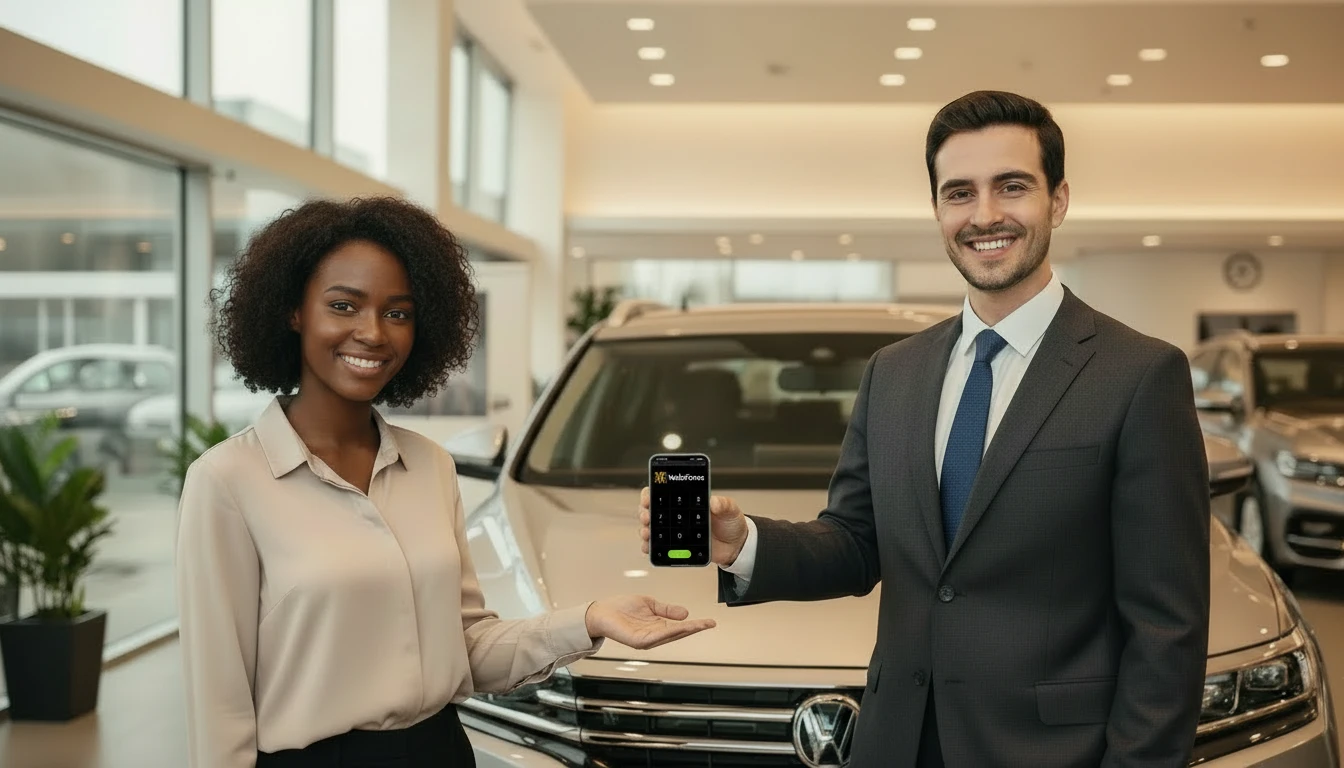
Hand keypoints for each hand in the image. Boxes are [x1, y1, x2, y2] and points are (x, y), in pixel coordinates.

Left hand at [584, 595, 715, 648]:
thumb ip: (667, 609)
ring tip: (699, 625)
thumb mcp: (649, 604)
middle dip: (695, 628)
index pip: (680, 626)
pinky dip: (670, 632)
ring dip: (686, 630)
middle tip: (709, 623)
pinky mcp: (638, 640)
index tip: (709, 621)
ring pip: (671, 635)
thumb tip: (685, 613)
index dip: (695, 624)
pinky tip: (680, 627)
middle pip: (679, 632)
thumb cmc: (620, 609)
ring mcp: (647, 639)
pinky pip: (658, 636)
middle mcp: (654, 635)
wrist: (600, 612)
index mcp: (657, 627)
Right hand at [639, 487, 748, 567]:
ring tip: (647, 533)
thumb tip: (714, 502)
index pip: (663, 493)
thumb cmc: (731, 524)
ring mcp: (676, 532)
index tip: (648, 497)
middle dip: (645, 512)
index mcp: (687, 503)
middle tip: (647, 517)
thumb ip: (724, 504)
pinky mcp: (678, 547)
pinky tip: (649, 548)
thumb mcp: (731, 509)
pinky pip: (660, 547)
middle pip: (652, 511)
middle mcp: (678, 516)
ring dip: (645, 530)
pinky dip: (652, 547)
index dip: (651, 493)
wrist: (736, 546)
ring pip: (653, 529)